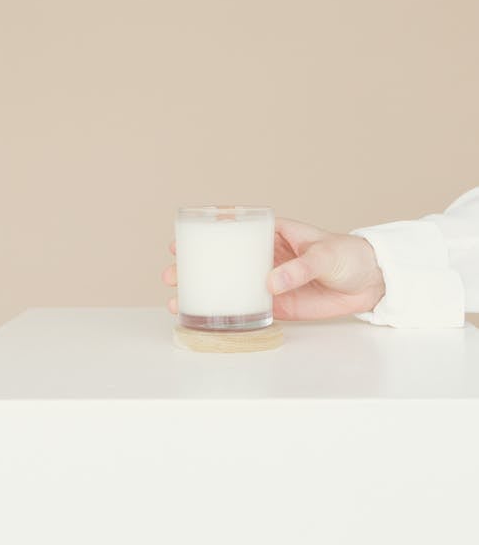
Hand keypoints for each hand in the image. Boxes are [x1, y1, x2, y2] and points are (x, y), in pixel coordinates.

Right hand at [161, 218, 385, 320]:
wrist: (372, 282)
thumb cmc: (349, 255)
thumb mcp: (324, 253)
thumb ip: (299, 267)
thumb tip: (271, 282)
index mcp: (274, 233)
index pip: (235, 227)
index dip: (207, 231)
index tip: (183, 237)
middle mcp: (267, 256)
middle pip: (224, 258)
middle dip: (195, 265)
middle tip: (172, 272)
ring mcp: (270, 281)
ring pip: (230, 284)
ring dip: (205, 290)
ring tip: (178, 298)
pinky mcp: (279, 304)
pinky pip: (248, 308)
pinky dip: (228, 312)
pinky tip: (207, 317)